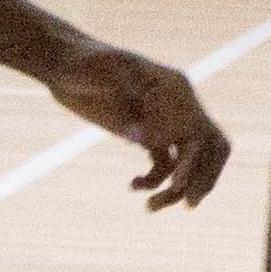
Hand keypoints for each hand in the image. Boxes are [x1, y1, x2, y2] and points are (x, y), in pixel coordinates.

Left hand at [49, 39, 232, 208]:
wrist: (63, 66)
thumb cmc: (82, 64)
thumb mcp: (101, 72)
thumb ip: (126, 102)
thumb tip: (147, 141)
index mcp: (174, 88)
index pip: (199, 130)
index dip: (194, 160)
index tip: (177, 186)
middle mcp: (176, 106)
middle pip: (207, 148)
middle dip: (202, 177)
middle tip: (188, 204)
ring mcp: (162, 121)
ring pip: (186, 162)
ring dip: (176, 189)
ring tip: (150, 207)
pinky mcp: (146, 134)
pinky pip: (164, 166)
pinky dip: (154, 181)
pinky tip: (133, 185)